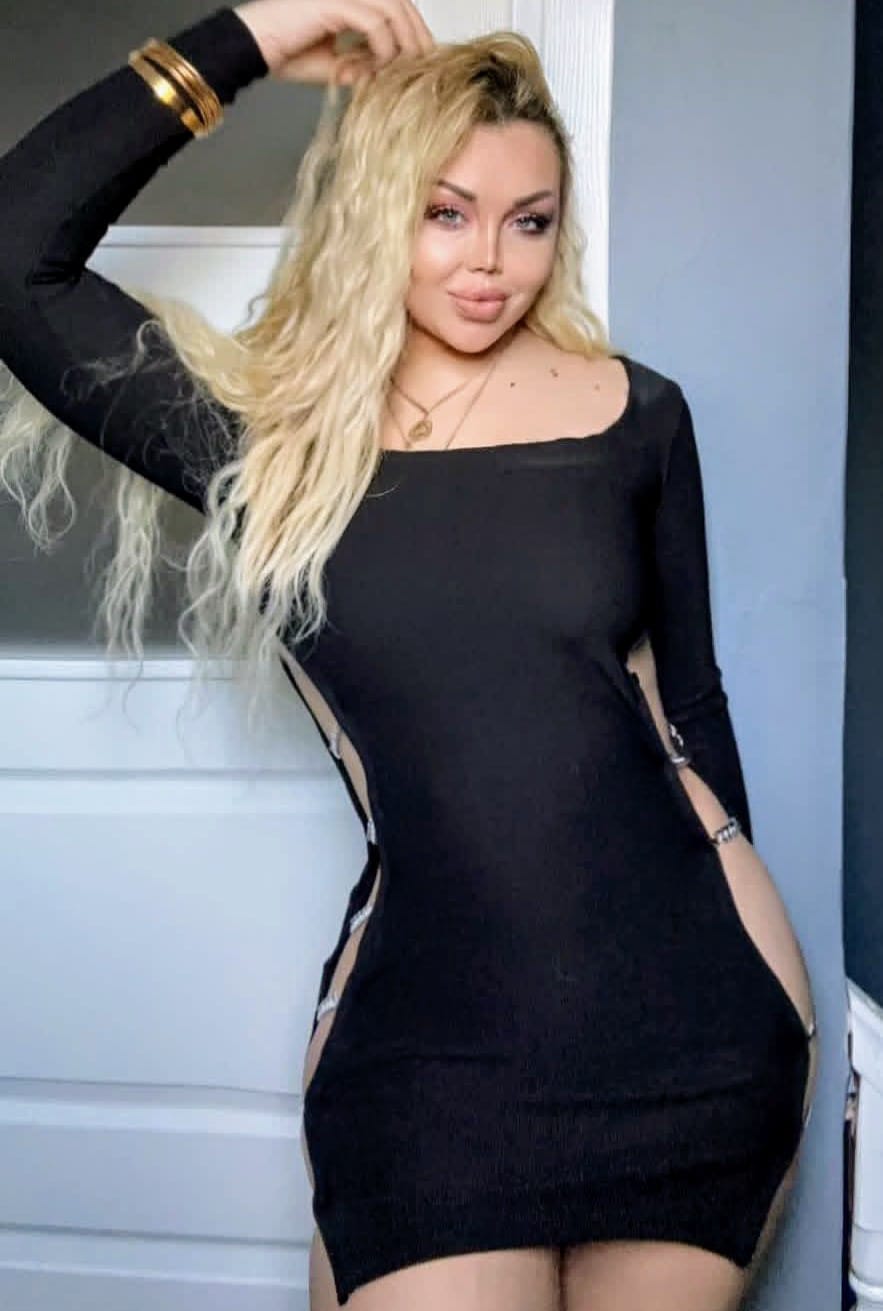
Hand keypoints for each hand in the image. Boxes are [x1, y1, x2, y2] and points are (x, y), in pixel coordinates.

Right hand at [234, 0, 434, 84]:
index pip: (396, 6)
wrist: (254, 47)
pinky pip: (376, 24)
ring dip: (403, 44)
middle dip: (417, 38)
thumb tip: (382, 78)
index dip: (414, 32)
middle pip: (402, 4)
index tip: (420, 63)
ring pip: (394, 11)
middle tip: (422, 70)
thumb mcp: (333, 64)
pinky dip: (382, 49)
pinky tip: (374, 69)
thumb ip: (360, 65)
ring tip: (399, 72)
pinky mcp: (336, 3)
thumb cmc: (285, 52)